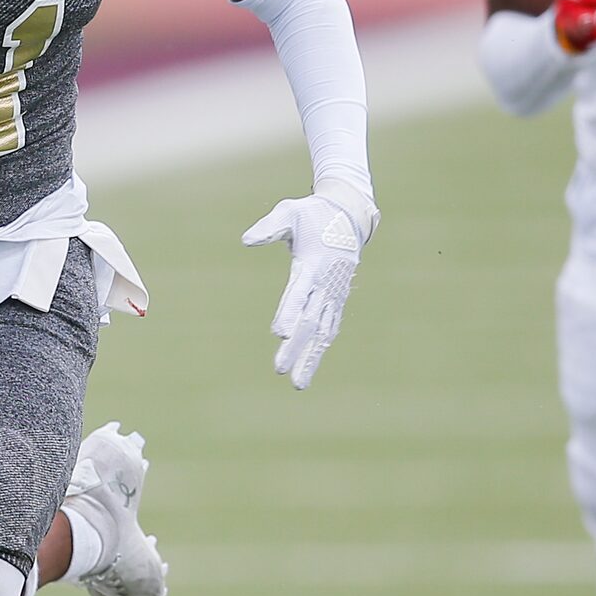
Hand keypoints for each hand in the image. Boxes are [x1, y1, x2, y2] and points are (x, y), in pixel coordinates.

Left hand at [240, 187, 375, 390]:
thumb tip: (246, 240)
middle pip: (309, 320)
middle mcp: (324, 284)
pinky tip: (310, 366)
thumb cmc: (313, 214)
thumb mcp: (290, 212)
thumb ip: (269, 227)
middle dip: (295, 347)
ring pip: (322, 331)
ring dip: (309, 357)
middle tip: (279, 369)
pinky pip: (330, 327)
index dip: (289, 312)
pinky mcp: (337, 299)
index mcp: (311, 264)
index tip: (280, 333)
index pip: (298, 293)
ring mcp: (333, 294)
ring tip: (297, 383)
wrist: (348, 216)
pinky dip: (320, 347)